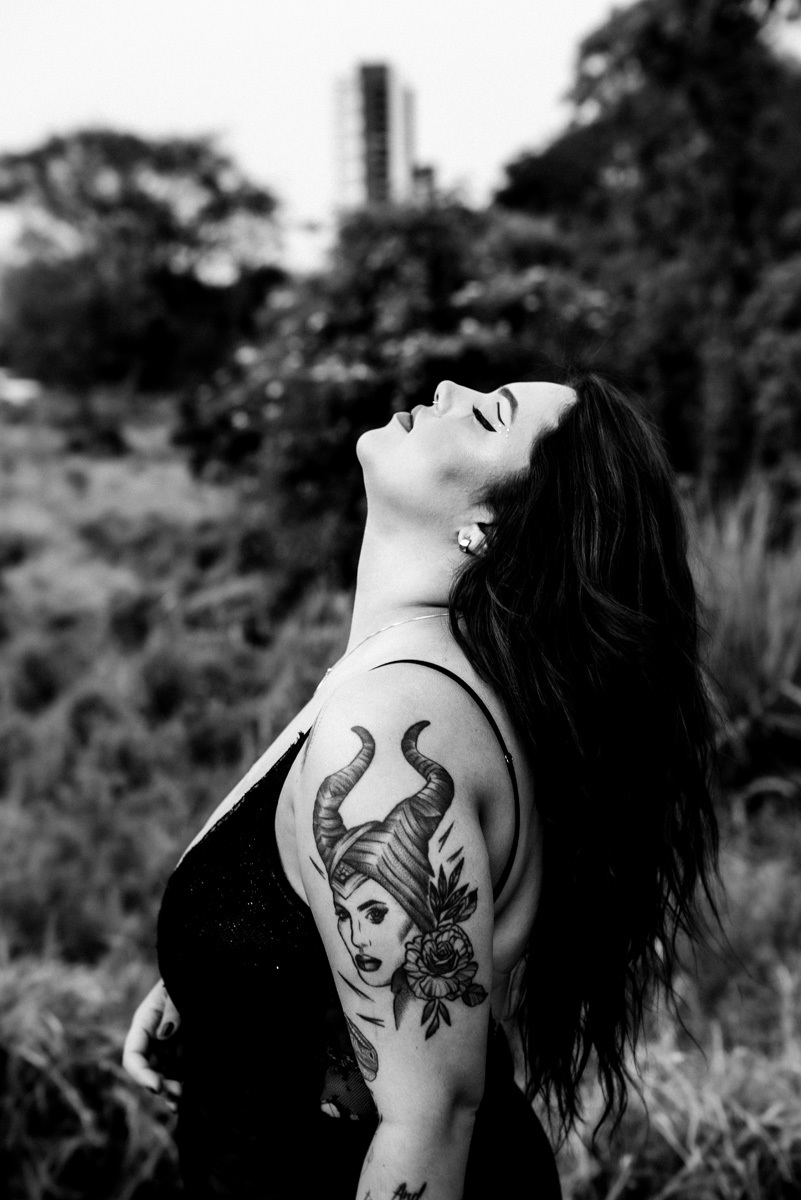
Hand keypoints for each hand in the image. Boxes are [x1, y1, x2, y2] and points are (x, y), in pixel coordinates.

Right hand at [122, 978, 182, 1111]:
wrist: (205, 970)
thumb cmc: (186, 976)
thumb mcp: (177, 988)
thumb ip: (172, 1008)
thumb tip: (164, 1033)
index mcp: (145, 1023)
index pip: (133, 1056)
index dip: (141, 1074)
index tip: (157, 1086)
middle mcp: (154, 1037)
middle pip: (149, 1071)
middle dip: (160, 1085)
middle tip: (179, 1094)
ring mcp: (170, 1044)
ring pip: (164, 1074)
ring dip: (171, 1090)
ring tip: (182, 1102)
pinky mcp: (186, 1047)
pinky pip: (180, 1069)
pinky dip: (183, 1084)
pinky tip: (189, 1098)